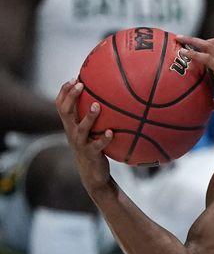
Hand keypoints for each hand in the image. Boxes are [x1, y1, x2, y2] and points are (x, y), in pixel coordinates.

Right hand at [55, 79, 112, 196]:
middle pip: (66, 111)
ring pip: (81, 128)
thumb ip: (94, 119)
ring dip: (89, 116)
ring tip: (98, 106)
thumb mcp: (91, 133)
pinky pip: (97, 145)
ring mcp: (81, 144)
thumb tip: (111, 101)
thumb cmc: (94, 150)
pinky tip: (112, 132)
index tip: (74, 78)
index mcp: (70, 125)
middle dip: (71, 96)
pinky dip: (104, 139)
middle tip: (80, 84)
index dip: (65, 91)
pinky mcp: (92, 154)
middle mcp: (72, 132)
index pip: (61, 105)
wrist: (93, 175)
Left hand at [175, 35, 213, 123]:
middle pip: (212, 43)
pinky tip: (185, 54)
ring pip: (210, 45)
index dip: (202, 48)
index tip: (187, 48)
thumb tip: (209, 106)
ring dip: (193, 41)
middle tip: (179, 38)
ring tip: (179, 39)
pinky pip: (207, 58)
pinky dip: (195, 54)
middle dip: (195, 39)